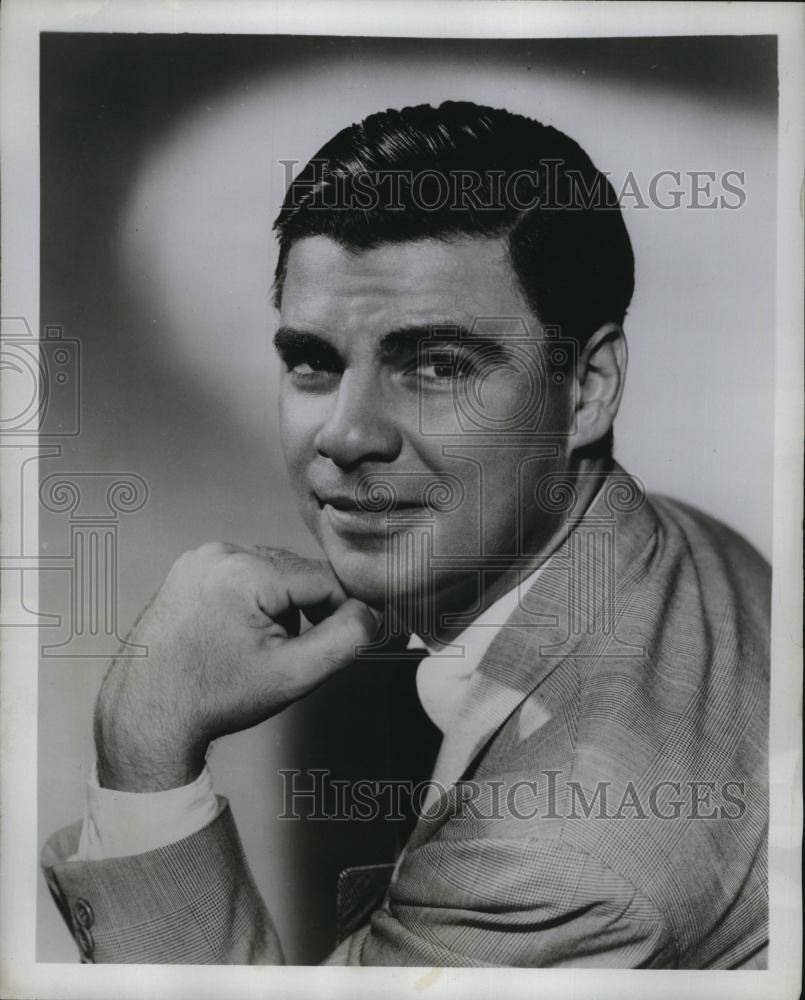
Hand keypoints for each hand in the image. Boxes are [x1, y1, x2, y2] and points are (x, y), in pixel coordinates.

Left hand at [94, 543, 378, 791]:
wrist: (146, 712)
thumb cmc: (214, 697)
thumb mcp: (293, 675)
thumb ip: (346, 640)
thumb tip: (373, 613)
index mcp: (246, 572)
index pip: (325, 579)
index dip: (343, 612)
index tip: (341, 643)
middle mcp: (221, 552)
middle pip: (298, 572)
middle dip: (307, 611)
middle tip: (291, 654)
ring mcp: (201, 557)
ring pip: (273, 572)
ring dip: (281, 605)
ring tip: (259, 647)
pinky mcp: (190, 567)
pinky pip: (245, 573)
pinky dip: (255, 599)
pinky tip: (239, 635)